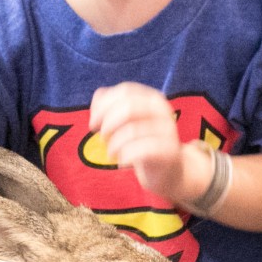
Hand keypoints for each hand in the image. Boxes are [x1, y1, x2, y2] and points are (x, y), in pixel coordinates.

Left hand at [90, 83, 207, 205]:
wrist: (168, 171)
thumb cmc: (141, 142)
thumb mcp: (126, 122)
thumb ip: (110, 106)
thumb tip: (98, 99)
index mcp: (152, 98)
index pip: (126, 91)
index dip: (103, 105)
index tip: (93, 124)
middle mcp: (163, 110)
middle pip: (129, 107)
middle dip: (108, 123)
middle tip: (102, 138)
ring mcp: (168, 131)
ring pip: (132, 130)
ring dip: (114, 144)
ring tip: (111, 153)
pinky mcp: (169, 151)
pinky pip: (141, 151)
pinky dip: (125, 157)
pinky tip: (122, 162)